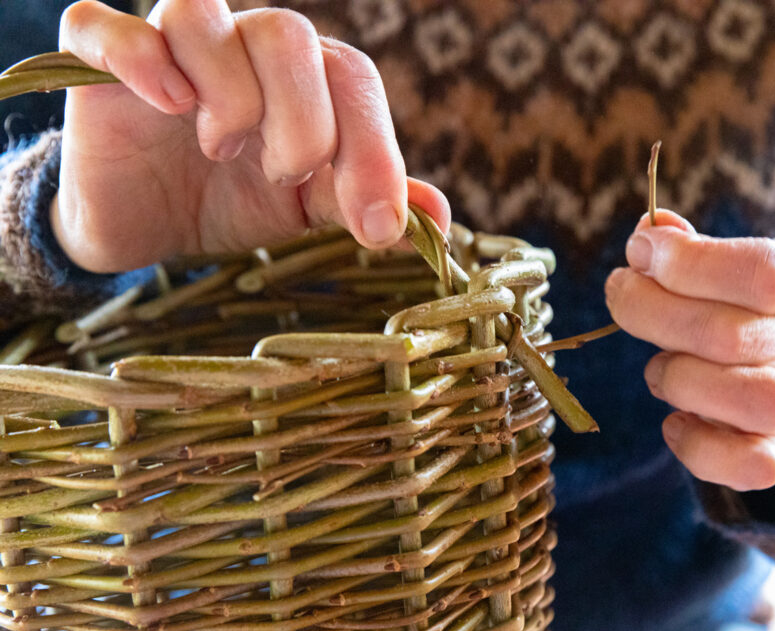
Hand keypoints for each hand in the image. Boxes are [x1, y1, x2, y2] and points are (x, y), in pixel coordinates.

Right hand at [54, 0, 449, 272]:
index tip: (377, 227)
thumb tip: (438, 218)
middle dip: (302, 118)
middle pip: (285, 35)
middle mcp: (241, 49)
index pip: (351, 79)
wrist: (147, 228)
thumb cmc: (234, 202)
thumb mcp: (309, 209)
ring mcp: (170, 50)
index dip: (373, 149)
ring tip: (221, 148)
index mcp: (302, 78)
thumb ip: (366, 199)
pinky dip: (139, 57)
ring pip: (201, 14)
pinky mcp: (99, 66)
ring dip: (227, 89)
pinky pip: (103, 26)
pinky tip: (169, 106)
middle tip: (286, 176)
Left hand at [605, 210, 774, 490]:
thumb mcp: (731, 253)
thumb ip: (688, 245)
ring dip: (680, 379)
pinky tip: (674, 420)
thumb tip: (650, 232)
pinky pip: (752, 466)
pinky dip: (700, 447)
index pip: (761, 275)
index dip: (688, 263)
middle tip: (621, 291)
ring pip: (751, 402)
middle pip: (728, 337)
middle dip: (650, 311)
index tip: (640, 251)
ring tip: (657, 365)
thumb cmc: (742, 294)